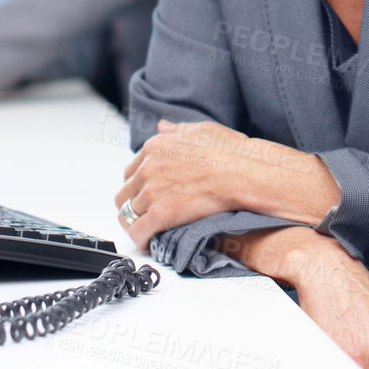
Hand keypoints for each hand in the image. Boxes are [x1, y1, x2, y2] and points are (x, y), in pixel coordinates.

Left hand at [113, 118, 339, 253]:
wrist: (243, 172)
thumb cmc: (229, 152)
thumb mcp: (199, 130)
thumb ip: (176, 130)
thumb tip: (163, 125)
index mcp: (155, 146)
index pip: (131, 171)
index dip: (138, 186)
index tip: (146, 196)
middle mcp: (148, 167)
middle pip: (125, 193)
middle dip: (134, 205)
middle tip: (146, 216)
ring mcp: (152, 191)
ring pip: (128, 214)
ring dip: (136, 223)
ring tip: (148, 231)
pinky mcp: (161, 214)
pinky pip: (138, 232)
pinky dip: (141, 239)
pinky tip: (150, 242)